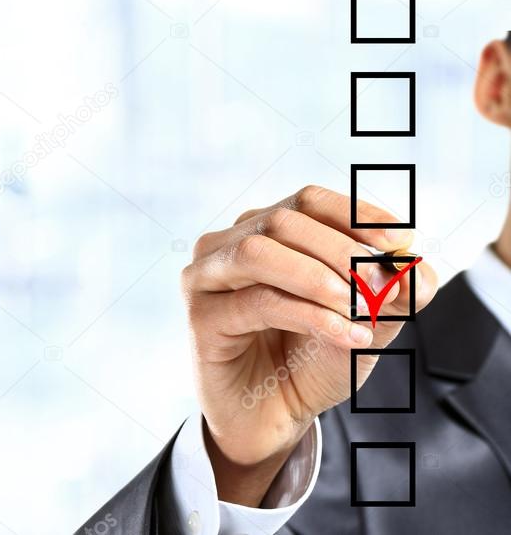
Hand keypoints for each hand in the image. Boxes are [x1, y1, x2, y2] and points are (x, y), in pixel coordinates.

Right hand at [181, 185, 437, 505]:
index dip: (356, 214)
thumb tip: (417, 267)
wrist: (274, 418)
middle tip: (383, 285)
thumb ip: (395, 293)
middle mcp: (228, 243)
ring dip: (319, 277)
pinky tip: (347, 334)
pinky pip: (258, 302)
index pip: (309, 201)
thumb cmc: (311, 360)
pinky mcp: (201, 315)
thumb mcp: (367, 322)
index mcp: (265, 230)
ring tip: (362, 308)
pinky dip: (310, 315)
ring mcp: (207, 276)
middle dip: (342, 250)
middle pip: (284, 220)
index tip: (402, 243)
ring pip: (259, 251)